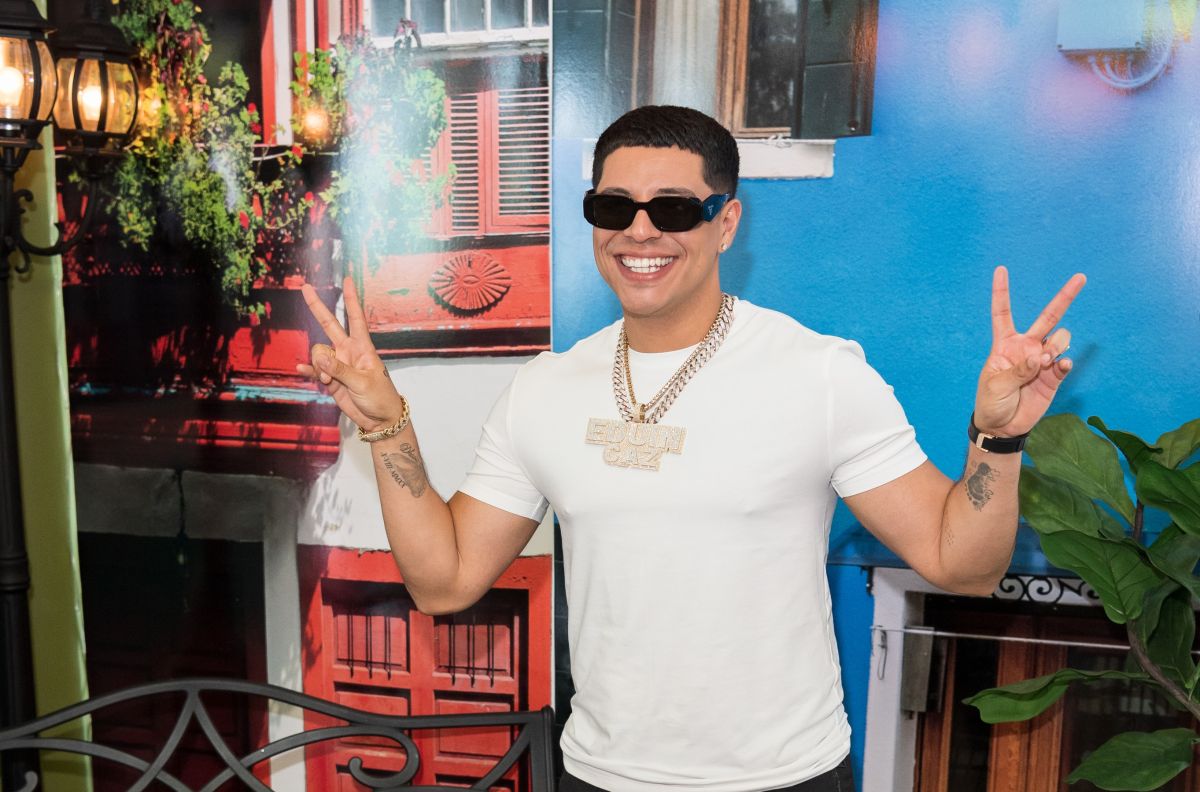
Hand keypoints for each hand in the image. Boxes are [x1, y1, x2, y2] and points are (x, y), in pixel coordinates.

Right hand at [298, 277, 406, 431]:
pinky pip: (315, 369)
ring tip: (329, 381)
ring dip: (319, 365)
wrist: (379, 420)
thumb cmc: (380, 397)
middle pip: (330, 325)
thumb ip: (340, 369)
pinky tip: (301, 370)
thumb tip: (319, 356)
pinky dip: (309, 370)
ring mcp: (338, 364)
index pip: (355, 318)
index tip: (347, 279)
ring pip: (318, 352)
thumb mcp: (363, 383)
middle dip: (317, 307)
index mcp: (362, 348)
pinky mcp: (330, 378)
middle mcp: (348, 351)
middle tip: (305, 287)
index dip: (350, 299)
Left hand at [973, 266, 1086, 436]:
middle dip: (1065, 297)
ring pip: (1060, 339)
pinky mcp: (1054, 376)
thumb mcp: (995, 384)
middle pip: (1048, 317)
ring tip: (1042, 364)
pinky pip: (1065, 363)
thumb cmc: (991, 402)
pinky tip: (1059, 366)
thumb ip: (1018, 369)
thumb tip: (1040, 357)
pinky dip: (1064, 363)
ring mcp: (1042, 360)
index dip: (1002, 291)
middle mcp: (1026, 347)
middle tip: (1080, 277)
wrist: (1002, 426)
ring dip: (1055, 347)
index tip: (1001, 269)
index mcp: (1005, 344)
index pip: (1003, 312)